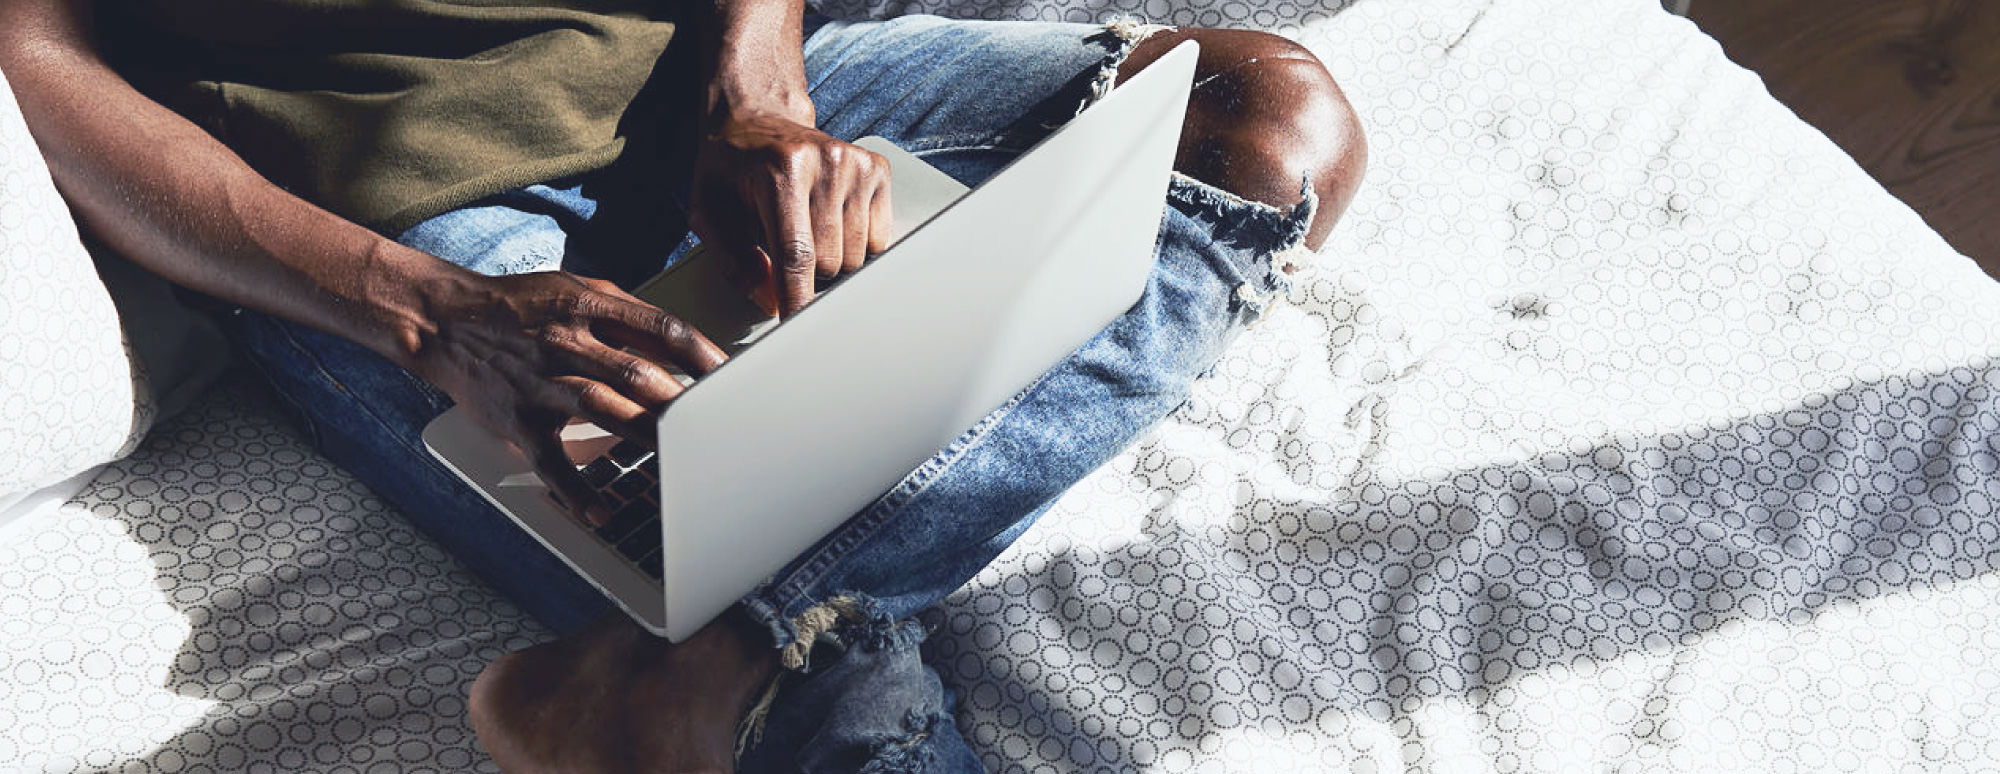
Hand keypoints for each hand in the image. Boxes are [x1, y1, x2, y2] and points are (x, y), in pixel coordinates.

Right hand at [411, 271, 727, 524]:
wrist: (446, 322)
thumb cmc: (522, 307)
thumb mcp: (576, 289)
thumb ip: (627, 315)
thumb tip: (683, 344)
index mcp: (589, 306)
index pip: (662, 329)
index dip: (704, 355)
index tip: (732, 379)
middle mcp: (567, 343)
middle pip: (639, 373)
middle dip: (684, 401)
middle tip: (720, 424)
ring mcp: (542, 384)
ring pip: (603, 410)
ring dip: (647, 434)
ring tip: (684, 458)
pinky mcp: (519, 421)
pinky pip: (551, 462)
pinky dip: (576, 491)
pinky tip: (603, 512)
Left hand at [688, 113, 893, 317]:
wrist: (756, 119)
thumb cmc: (730, 167)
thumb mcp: (708, 211)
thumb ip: (733, 260)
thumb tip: (770, 301)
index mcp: (780, 170)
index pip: (797, 253)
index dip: (797, 298)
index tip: (798, 327)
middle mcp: (826, 162)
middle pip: (830, 261)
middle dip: (807, 273)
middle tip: (785, 248)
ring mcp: (856, 164)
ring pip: (857, 257)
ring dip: (832, 260)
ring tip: (807, 230)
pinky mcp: (877, 170)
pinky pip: (878, 240)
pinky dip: (855, 245)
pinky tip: (830, 222)